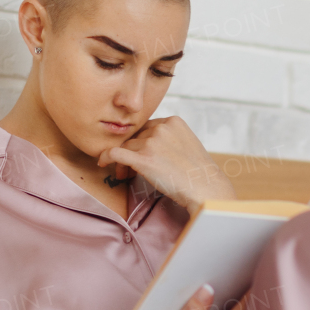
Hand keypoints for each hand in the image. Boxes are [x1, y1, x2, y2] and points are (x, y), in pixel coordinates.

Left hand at [97, 115, 235, 212]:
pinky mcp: (143, 159)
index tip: (138, 155)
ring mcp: (152, 142)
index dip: (140, 142)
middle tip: (127, 168)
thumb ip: (170, 139)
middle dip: (130, 151)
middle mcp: (161, 128)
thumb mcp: (188, 144)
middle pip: (135, 137)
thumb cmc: (199, 173)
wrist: (206, 188)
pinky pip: (115, 153)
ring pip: (126, 146)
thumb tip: (151, 146)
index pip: (147, 127)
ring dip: (121, 161)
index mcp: (174, 121)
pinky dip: (106, 157)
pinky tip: (103, 162)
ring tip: (124, 175)